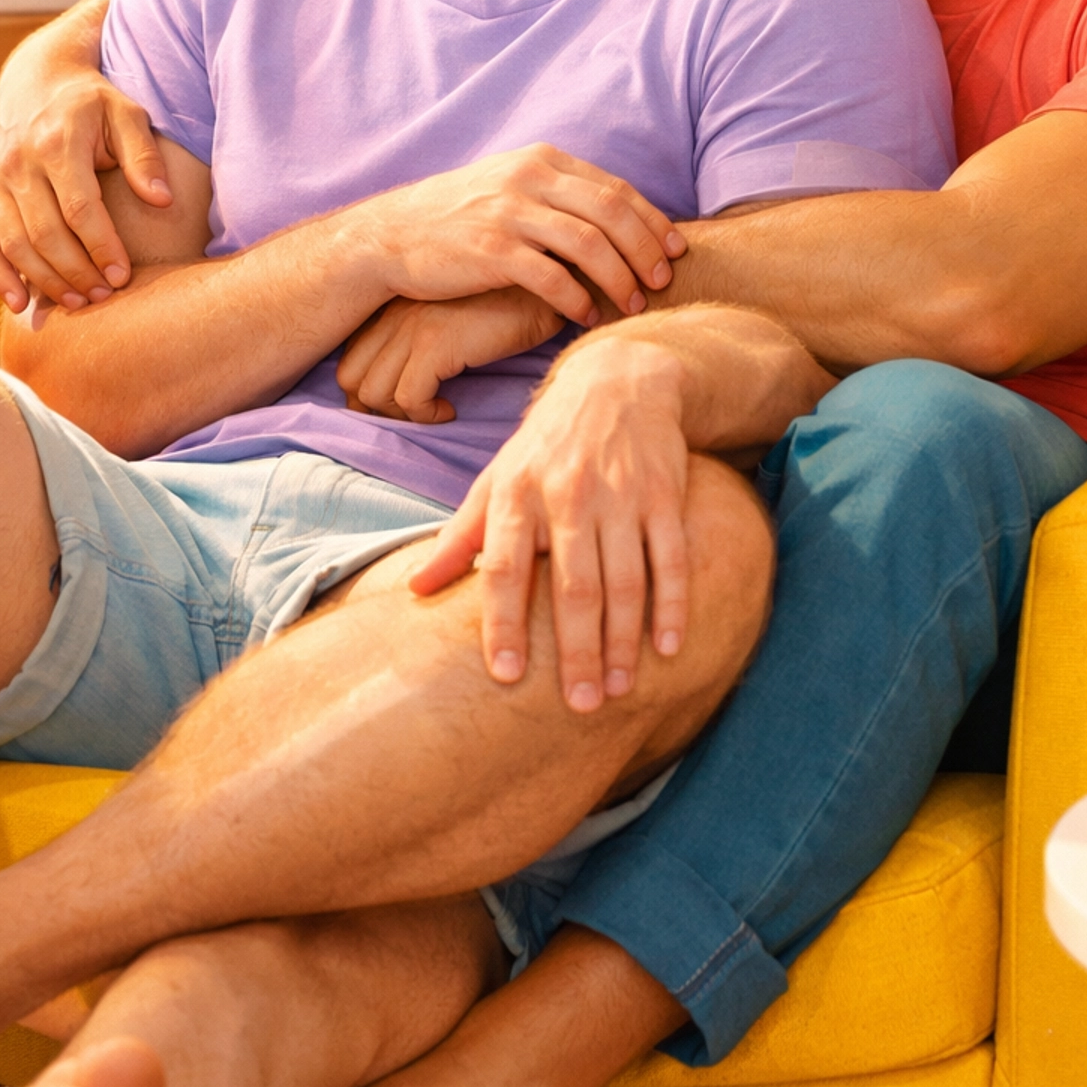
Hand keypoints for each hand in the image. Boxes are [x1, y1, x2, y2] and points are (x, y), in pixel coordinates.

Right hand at [0, 72, 172, 313]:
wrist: (37, 79)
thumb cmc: (92, 102)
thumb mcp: (127, 113)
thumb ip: (144, 157)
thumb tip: (162, 200)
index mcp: (57, 144)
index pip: (79, 208)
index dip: (101, 247)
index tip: (123, 276)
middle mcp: (19, 164)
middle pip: (45, 234)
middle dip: (76, 272)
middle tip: (105, 296)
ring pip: (15, 245)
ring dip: (45, 281)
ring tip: (79, 303)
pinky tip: (20, 303)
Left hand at [336, 288, 564, 422]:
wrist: (549, 282)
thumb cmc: (510, 302)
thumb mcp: (457, 313)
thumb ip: (428, 333)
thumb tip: (407, 375)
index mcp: (395, 304)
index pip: (352, 355)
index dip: (367, 388)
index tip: (400, 403)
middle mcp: (395, 314)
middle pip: (351, 376)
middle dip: (375, 407)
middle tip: (414, 414)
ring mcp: (412, 328)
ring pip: (374, 393)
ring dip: (402, 415)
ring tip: (435, 411)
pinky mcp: (436, 345)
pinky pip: (410, 399)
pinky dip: (427, 415)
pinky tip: (450, 410)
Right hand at [360, 147, 684, 326]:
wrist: (389, 235)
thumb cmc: (458, 216)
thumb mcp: (510, 184)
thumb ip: (558, 192)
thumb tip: (615, 216)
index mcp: (542, 160)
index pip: (615, 189)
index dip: (652, 221)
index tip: (676, 249)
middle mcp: (530, 179)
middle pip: (612, 213)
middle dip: (646, 249)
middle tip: (664, 280)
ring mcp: (509, 213)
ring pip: (589, 245)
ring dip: (620, 279)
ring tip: (634, 304)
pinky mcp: (491, 250)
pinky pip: (551, 278)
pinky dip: (577, 299)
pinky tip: (586, 317)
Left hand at [409, 334, 690, 711]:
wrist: (618, 380)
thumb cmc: (546, 443)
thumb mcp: (496, 478)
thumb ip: (460, 536)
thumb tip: (414, 590)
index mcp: (517, 494)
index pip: (505, 567)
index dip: (503, 622)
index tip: (506, 675)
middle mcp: (568, 493)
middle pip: (574, 585)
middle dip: (578, 650)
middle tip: (580, 705)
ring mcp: (621, 494)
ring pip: (625, 579)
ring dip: (623, 640)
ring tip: (618, 689)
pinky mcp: (664, 494)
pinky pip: (671, 558)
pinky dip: (672, 605)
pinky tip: (669, 648)